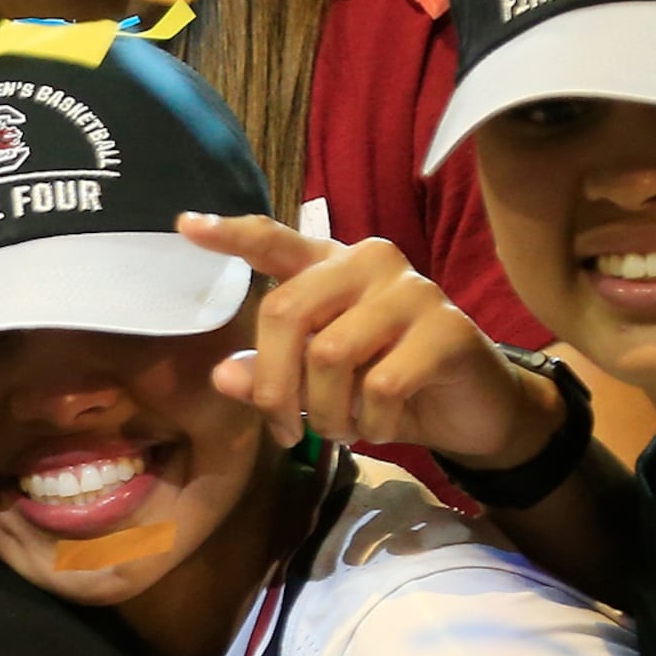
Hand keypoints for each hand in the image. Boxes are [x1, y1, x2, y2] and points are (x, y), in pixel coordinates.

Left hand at [188, 210, 562, 466]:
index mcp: (330, 267)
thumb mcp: (317, 386)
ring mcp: (412, 290)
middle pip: (285, 313)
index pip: (275, 241)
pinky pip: (379, 386)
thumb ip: (270, 373)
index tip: (184, 225)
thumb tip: (222, 375)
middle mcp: (369, 263)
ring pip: (329, 355)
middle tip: (282, 431)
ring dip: (324, 412)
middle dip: (273, 387)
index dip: (230, 235)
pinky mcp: (448, 329)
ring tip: (340, 430)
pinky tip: (378, 426)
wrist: (471, 409)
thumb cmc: (385, 387)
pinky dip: (368, 423)